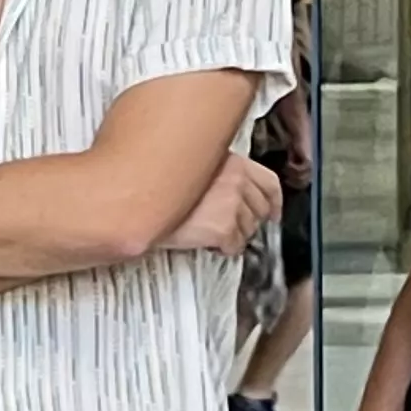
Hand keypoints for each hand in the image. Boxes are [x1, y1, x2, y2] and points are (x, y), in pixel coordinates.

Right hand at [161, 153, 281, 255]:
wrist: (136, 203)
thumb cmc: (154, 183)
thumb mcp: (192, 165)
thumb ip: (215, 171)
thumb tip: (225, 187)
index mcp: (232, 161)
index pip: (269, 182)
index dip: (274, 201)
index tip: (273, 212)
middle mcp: (237, 180)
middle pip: (260, 209)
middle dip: (249, 221)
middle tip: (234, 227)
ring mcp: (232, 204)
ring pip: (249, 229)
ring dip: (235, 235)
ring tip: (213, 234)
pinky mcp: (223, 228)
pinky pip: (234, 246)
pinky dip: (224, 248)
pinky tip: (209, 243)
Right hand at [281, 127, 313, 188]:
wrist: (300, 137)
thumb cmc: (294, 148)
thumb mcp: (292, 161)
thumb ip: (291, 170)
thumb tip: (286, 180)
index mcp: (308, 172)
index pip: (303, 185)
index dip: (294, 185)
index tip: (286, 181)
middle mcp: (310, 170)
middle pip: (302, 183)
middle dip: (293, 181)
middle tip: (286, 177)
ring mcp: (310, 166)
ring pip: (300, 177)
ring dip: (291, 173)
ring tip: (287, 167)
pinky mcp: (308, 161)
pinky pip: (299, 170)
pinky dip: (292, 167)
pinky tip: (289, 163)